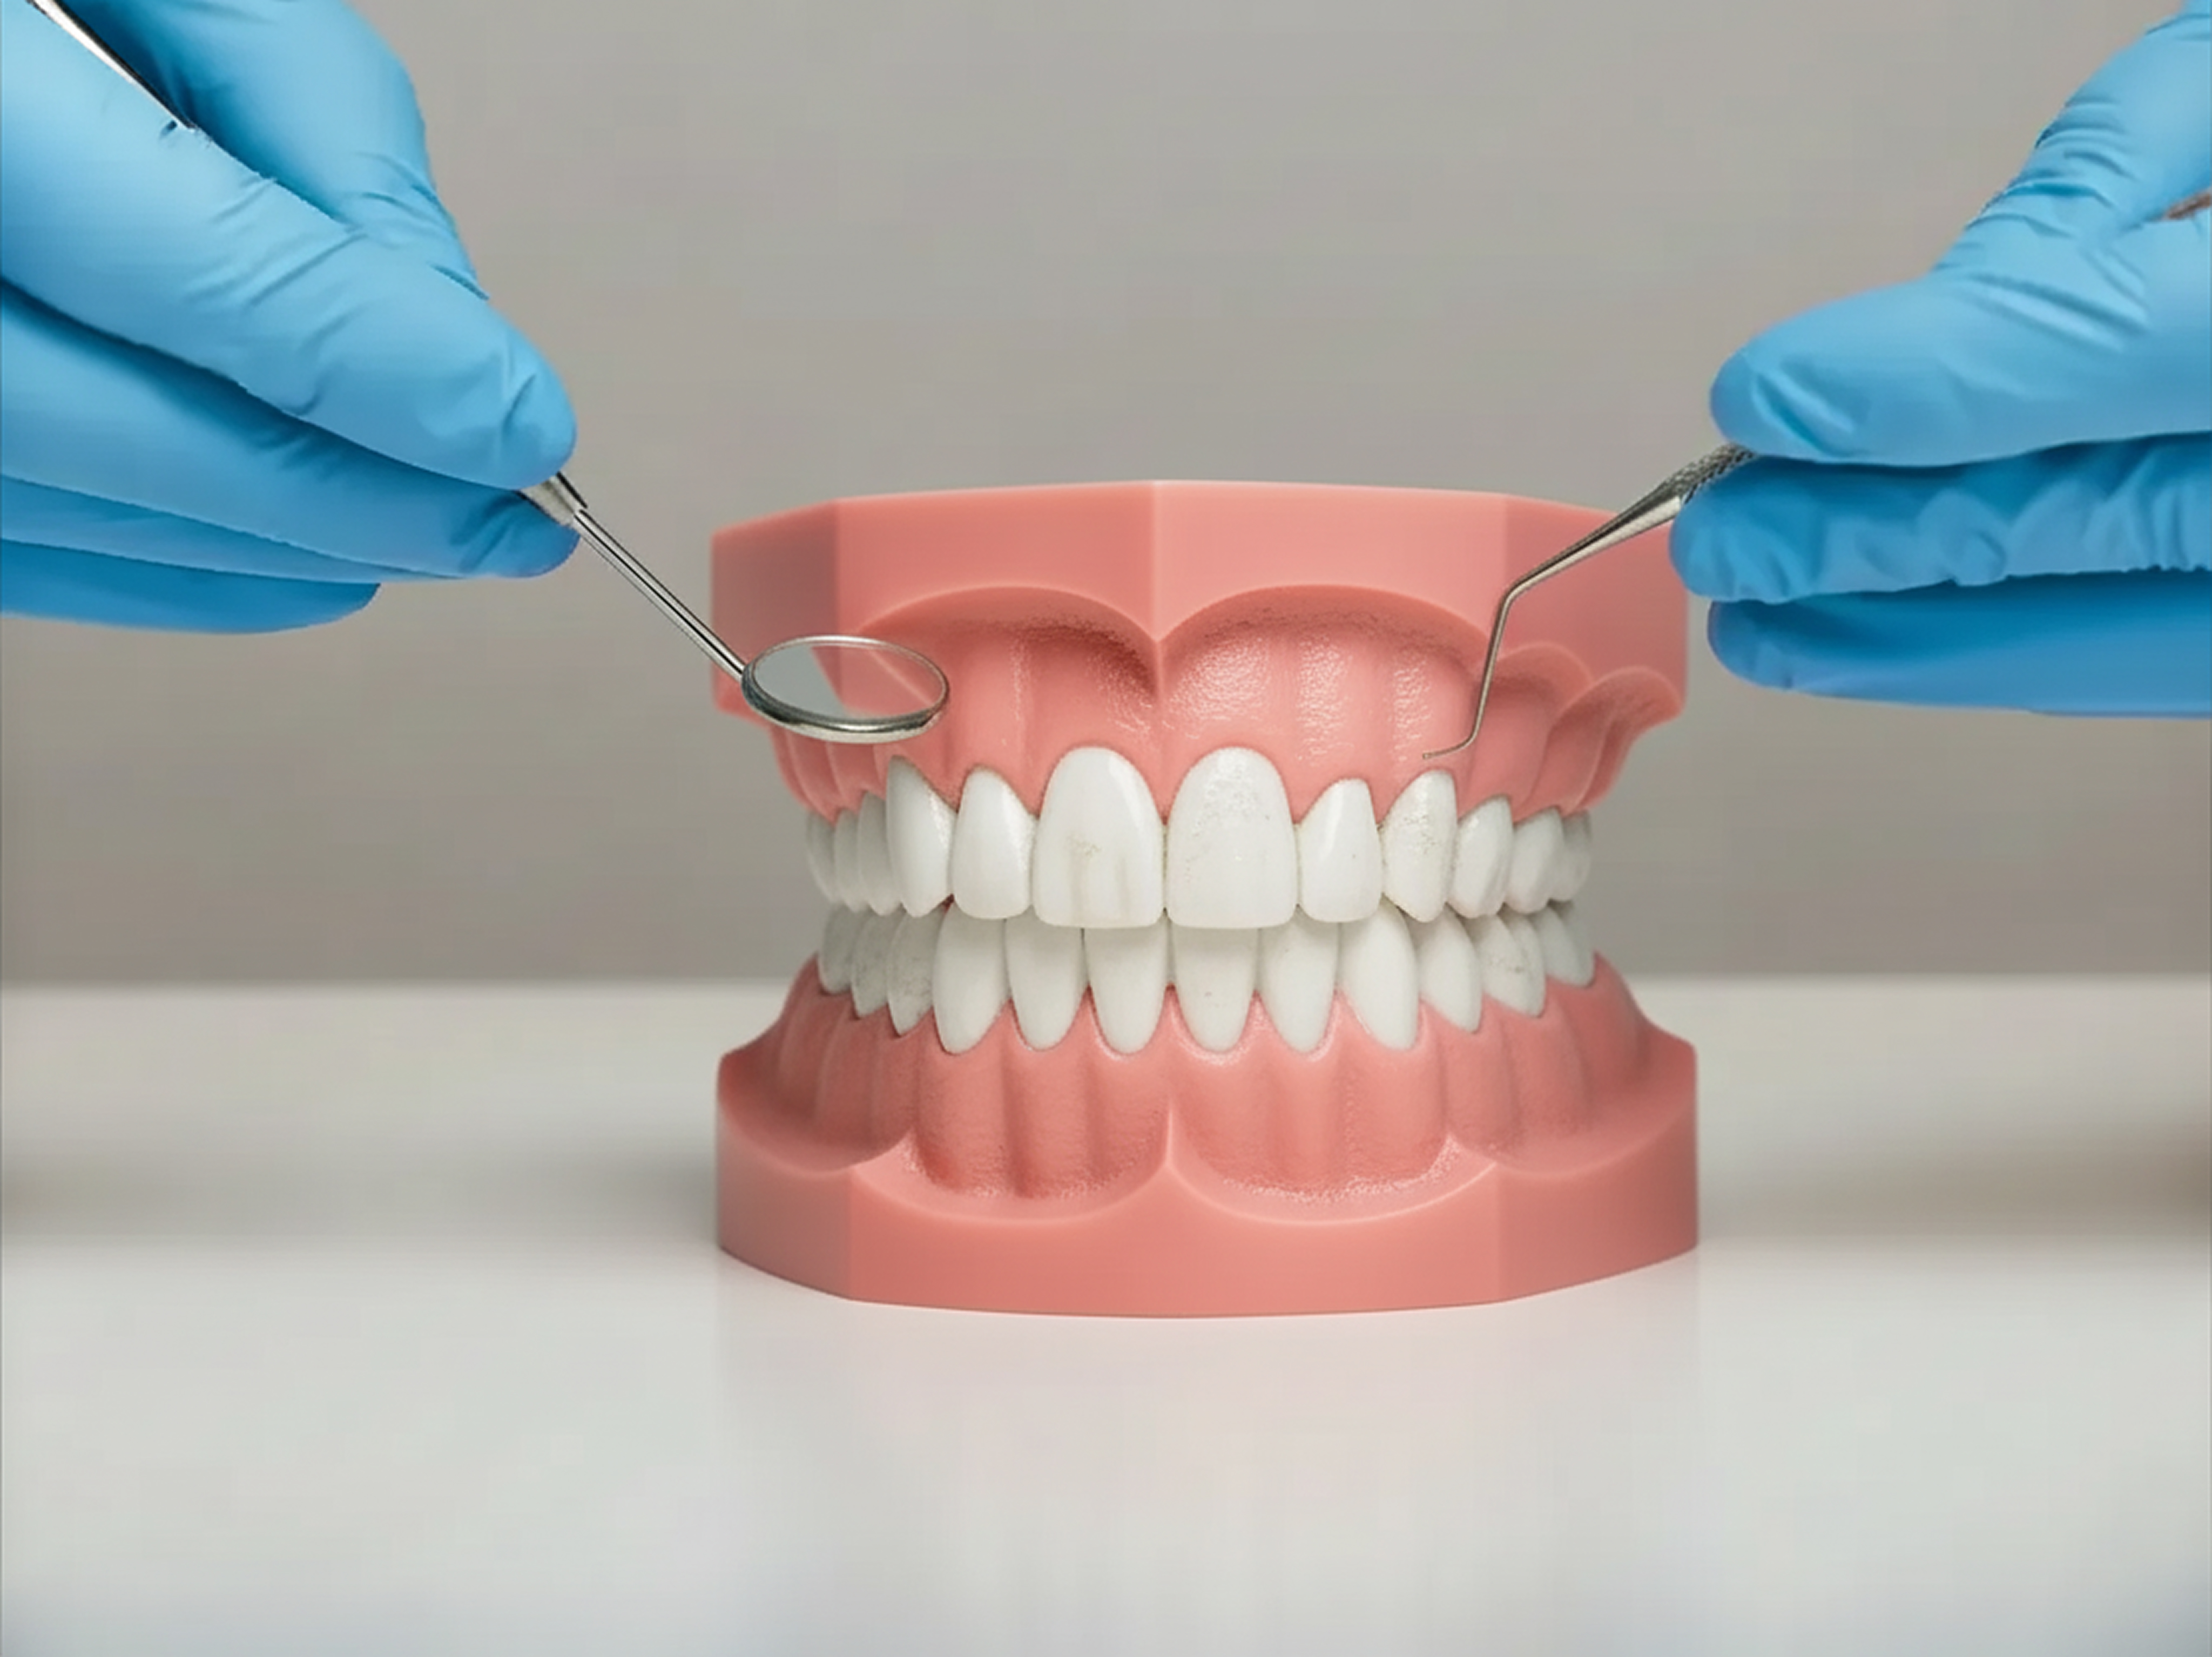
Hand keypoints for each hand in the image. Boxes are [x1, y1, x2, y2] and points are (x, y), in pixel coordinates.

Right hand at [0, 0, 577, 632]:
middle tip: (515, 528)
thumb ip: (312, 121)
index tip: (528, 430)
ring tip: (445, 544)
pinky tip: (317, 568)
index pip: (215, 280)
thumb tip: (446, 318)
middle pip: (154, 441)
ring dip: (294, 548)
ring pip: (101, 522)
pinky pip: (33, 554)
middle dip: (363, 499)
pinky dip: (184, 573)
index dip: (392, 373)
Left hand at [1670, 1, 2210, 716]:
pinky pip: (2172, 655)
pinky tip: (1905, 643)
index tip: (1765, 394)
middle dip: (1883, 536)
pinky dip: (2030, 653)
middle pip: (2098, 516)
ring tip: (1779, 631)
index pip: (2116, 342)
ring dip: (1930, 640)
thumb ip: (2121, 178)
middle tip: (1727, 539)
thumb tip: (1935, 314)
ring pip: (2129, 631)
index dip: (1927, 381)